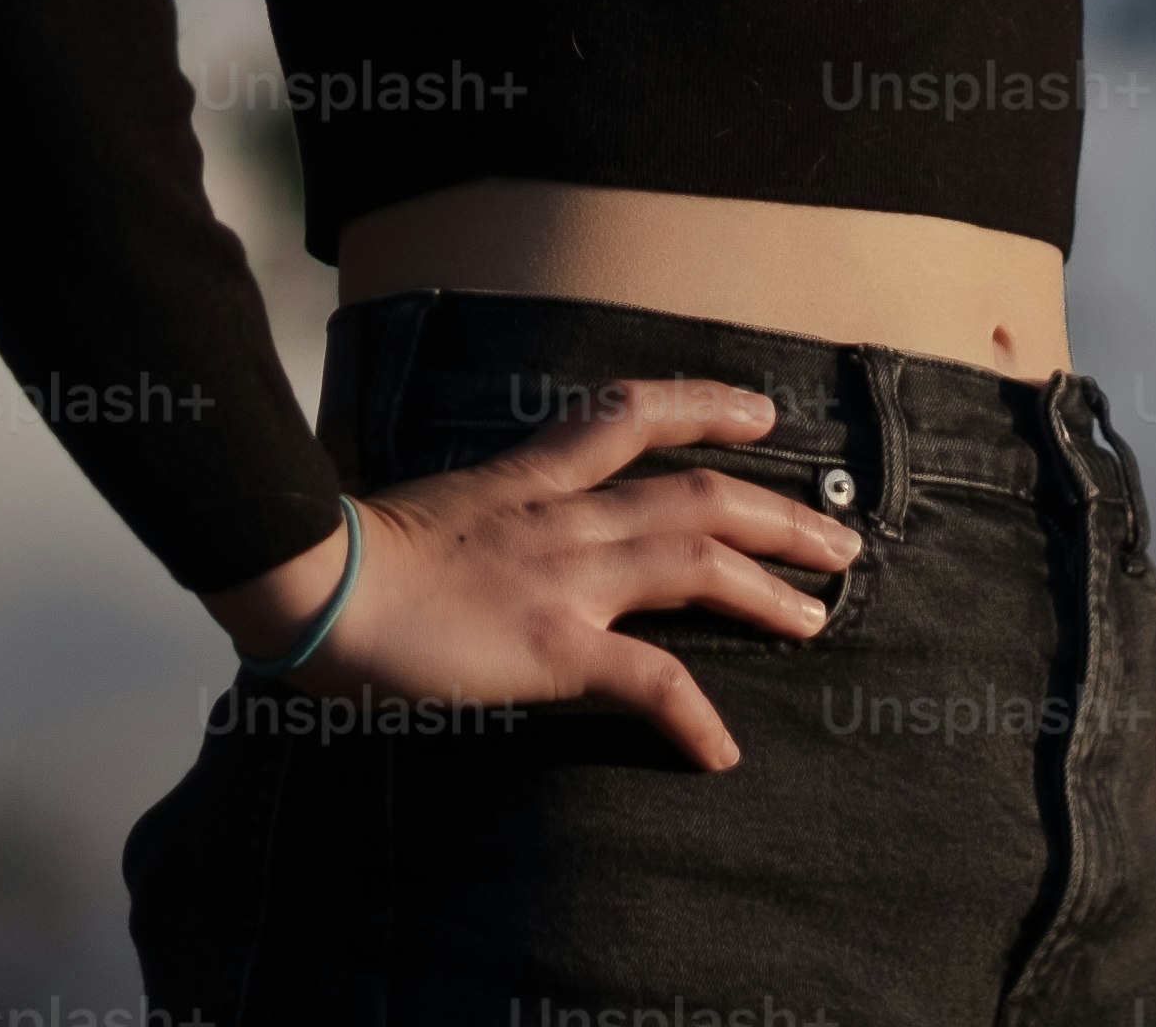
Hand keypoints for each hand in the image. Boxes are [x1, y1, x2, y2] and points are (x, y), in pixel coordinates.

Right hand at [197, 376, 864, 771]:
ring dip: (770, 592)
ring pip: (699, 563)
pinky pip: (650, 680)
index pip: (631, 415)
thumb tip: (490, 541)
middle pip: (699, 494)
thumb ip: (483, 519)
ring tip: (817, 619)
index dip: (706, 406)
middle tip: (837, 541)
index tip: (762, 414)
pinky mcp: (557, 647)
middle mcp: (565, 516)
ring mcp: (568, 578)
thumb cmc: (350, 557)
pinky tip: (720, 750)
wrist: (318, 586)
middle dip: (780, 514)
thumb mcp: (432, 514)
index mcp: (530, 477)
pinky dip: (694, 716)